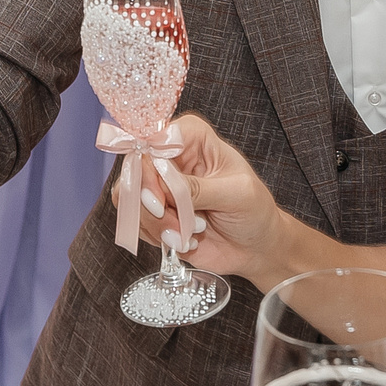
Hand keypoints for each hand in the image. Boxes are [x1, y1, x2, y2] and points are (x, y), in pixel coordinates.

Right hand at [115, 114, 298, 287]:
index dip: (151, 166)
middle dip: (151, 203)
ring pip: (130, 198)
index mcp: (193, 138)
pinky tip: (183, 240)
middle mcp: (171, 158)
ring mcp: (159, 186)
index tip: (161, 196)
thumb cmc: (254, 211)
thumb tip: (164, 183)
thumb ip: (199, 188)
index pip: (156, 138)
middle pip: (136, 169)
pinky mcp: (154, 213)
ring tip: (188, 234)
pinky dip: (156, 236)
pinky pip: (135, 222)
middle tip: (176, 223)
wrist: (255, 247)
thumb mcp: (236, 194)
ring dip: (157, 223)